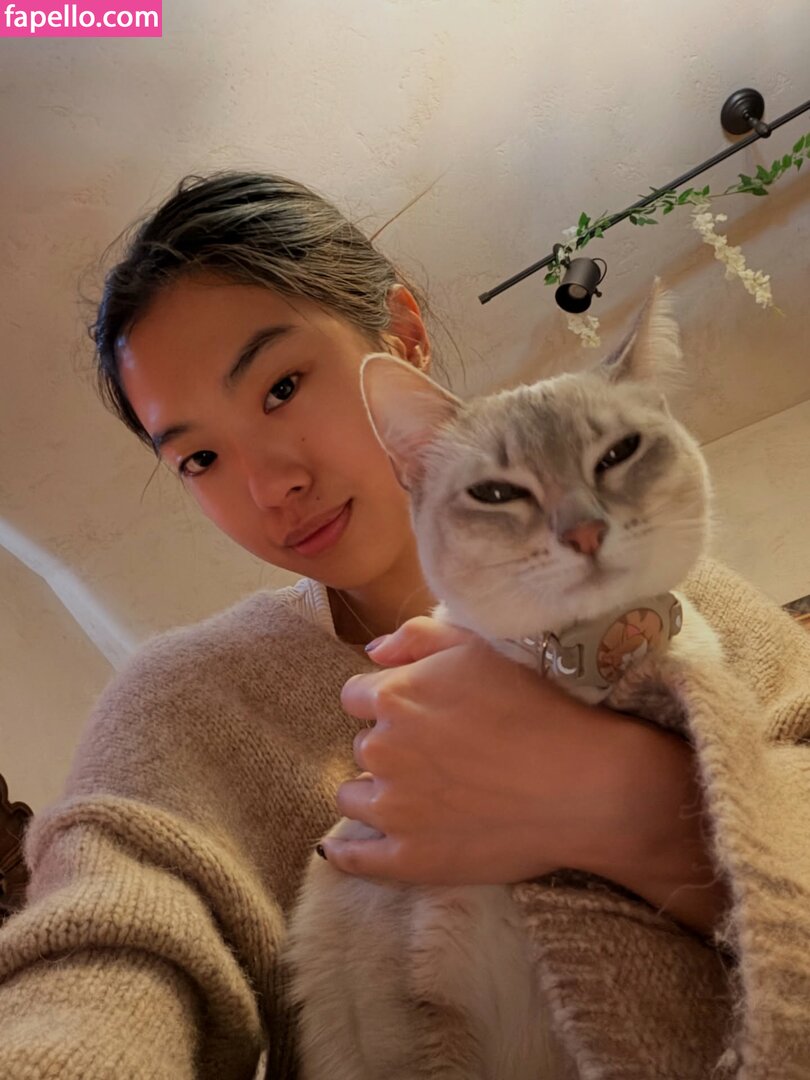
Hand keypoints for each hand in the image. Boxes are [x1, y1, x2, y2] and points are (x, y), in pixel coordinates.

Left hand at [322, 617, 646, 886]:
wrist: (586, 784)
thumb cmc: (539, 705)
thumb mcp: (478, 647)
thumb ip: (416, 638)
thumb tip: (373, 653)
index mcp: (394, 697)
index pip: (357, 696)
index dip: (387, 702)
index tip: (418, 713)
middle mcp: (382, 750)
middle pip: (363, 745)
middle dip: (392, 746)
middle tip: (439, 754)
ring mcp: (392, 809)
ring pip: (354, 796)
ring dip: (377, 792)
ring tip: (420, 796)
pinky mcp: (407, 858)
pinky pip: (354, 857)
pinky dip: (351, 851)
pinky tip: (353, 849)